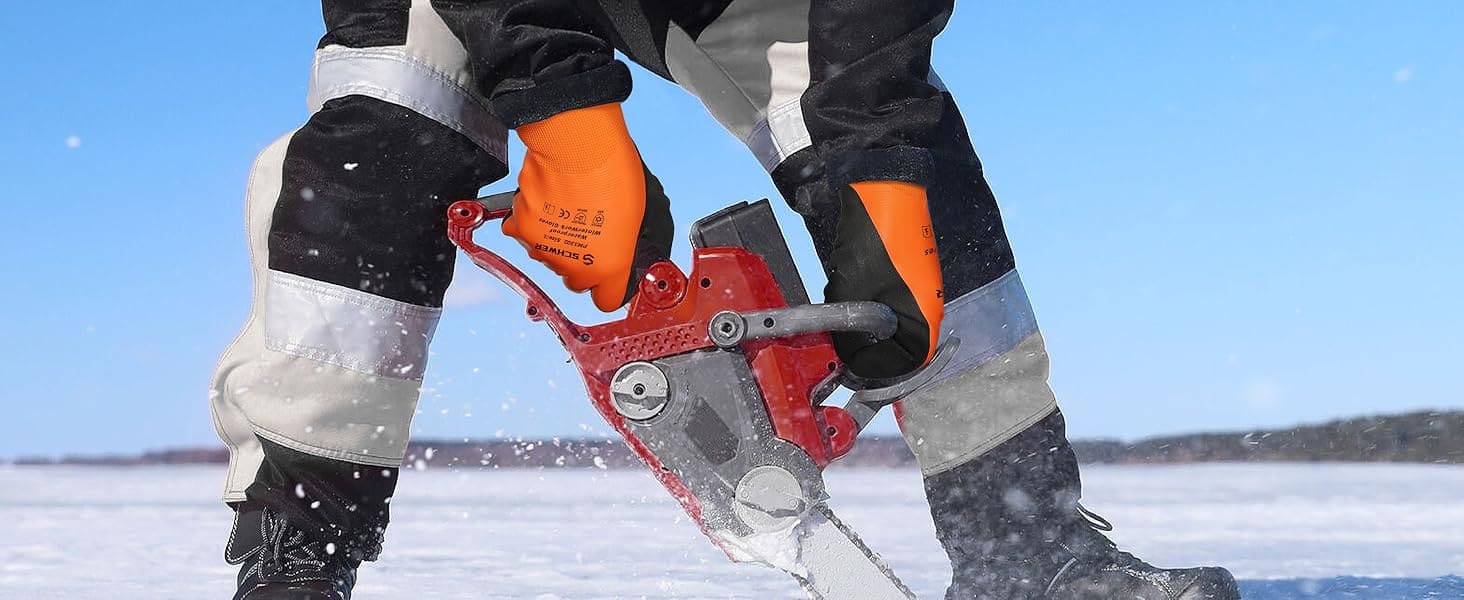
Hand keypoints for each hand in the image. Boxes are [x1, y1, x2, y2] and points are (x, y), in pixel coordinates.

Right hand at [503, 103, 670, 310]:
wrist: (576, 144)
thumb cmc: (611, 171)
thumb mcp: (637, 215)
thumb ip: (625, 244)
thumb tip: (623, 249)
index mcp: (608, 267)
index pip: (606, 300)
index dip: (609, 288)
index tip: (610, 278)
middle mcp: (573, 266)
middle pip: (575, 280)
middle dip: (582, 263)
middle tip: (590, 233)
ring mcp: (544, 249)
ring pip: (549, 257)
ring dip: (557, 241)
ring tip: (570, 209)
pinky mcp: (521, 228)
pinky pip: (526, 233)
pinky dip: (534, 222)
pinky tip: (548, 203)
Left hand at [825, 181, 944, 378]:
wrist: (883, 190)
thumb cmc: (875, 239)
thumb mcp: (852, 294)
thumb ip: (850, 332)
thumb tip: (845, 355)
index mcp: (925, 319)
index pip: (907, 364)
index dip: (876, 368)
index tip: (851, 365)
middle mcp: (928, 308)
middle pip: (898, 346)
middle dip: (867, 345)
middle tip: (842, 337)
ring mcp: (919, 290)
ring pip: (889, 324)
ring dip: (864, 322)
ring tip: (844, 303)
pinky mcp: (907, 276)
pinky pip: (886, 303)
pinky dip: (866, 302)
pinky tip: (850, 286)